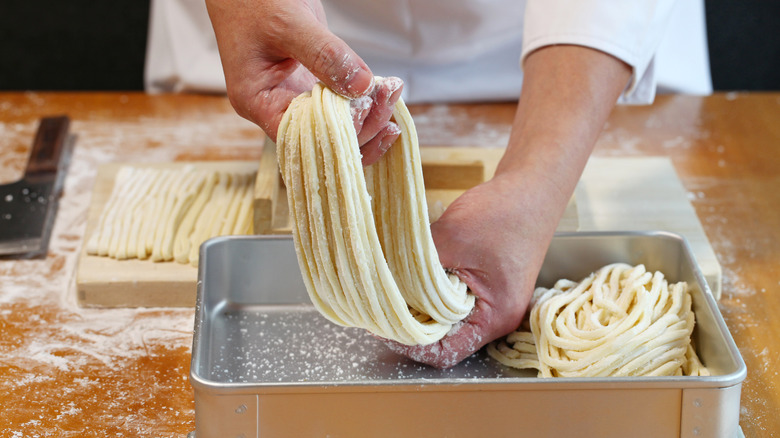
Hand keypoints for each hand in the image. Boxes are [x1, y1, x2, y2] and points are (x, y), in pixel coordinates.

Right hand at [205, 0, 401, 163]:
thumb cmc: (253, 0)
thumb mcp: (289, 24)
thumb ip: (324, 55)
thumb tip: (362, 85)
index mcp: (258, 102)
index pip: (301, 138)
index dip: (335, 134)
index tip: (365, 110)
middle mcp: (277, 106)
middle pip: (324, 139)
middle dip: (360, 125)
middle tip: (388, 97)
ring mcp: (296, 96)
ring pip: (337, 126)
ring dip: (368, 116)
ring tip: (392, 93)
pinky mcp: (313, 84)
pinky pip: (341, 105)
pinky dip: (364, 102)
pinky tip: (385, 94)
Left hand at [384, 170, 558, 367]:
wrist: (532, 188)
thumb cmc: (504, 213)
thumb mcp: (453, 237)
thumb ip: (417, 265)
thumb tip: (382, 278)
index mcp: (494, 318)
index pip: (445, 353)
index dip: (410, 343)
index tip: (383, 325)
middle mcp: (493, 317)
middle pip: (442, 338)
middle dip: (410, 323)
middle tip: (380, 304)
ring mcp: (488, 301)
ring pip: (442, 316)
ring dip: (417, 304)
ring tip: (391, 288)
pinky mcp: (481, 285)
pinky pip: (447, 298)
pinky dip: (427, 289)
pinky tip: (408, 273)